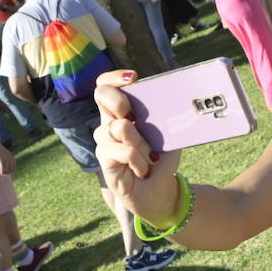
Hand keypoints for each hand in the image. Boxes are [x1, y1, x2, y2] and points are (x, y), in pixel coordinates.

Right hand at [0, 143, 14, 174]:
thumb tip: (5, 164)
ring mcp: (6, 160)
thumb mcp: (5, 154)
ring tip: (3, 174)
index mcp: (12, 157)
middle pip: (11, 168)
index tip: (9, 172)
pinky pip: (3, 168)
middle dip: (9, 172)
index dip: (12, 169)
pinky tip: (1, 174)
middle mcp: (10, 159)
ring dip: (5, 173)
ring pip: (7, 169)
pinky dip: (2, 172)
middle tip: (5, 174)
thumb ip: (6, 159)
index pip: (14, 165)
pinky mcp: (2, 161)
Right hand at [91, 70, 185, 221]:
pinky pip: (121, 150)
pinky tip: (142, 169)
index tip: (132, 79)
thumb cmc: (162, 162)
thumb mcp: (168, 136)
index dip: (114, 77)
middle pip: (101, 95)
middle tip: (134, 116)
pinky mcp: (104, 159)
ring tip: (150, 157)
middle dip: (120, 100)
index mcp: (124, 112)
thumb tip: (170, 103)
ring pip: (118, 127)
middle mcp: (110, 122)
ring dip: (140, 143)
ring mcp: (105, 141)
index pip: (107, 85)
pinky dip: (137, 159)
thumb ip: (164, 120)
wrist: (161, 193)